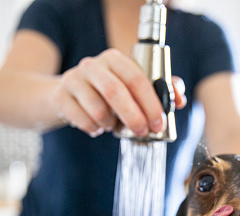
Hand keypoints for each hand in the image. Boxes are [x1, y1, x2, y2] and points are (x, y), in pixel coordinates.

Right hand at [53, 48, 185, 137]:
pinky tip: (96, 127)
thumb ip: (158, 89)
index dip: (151, 102)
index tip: (159, 123)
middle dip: (134, 116)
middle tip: (143, 132)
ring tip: (112, 126)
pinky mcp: (60, 97)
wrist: (63, 95)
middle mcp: (93, 65)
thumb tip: (180, 100)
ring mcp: (73, 79)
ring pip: (98, 109)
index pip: (137, 78)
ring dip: (110, 124)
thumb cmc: (104, 93)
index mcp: (115, 59)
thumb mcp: (129, 87)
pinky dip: (94, 129)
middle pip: (116, 92)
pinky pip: (82, 120)